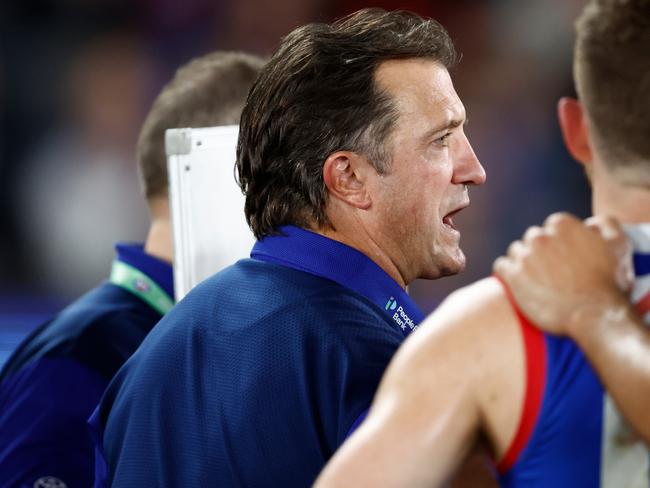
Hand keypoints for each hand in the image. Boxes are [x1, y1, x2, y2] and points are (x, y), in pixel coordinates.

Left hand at [493, 212, 632, 335]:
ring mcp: (524, 256)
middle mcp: (540, 237)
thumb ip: (605, 224)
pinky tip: (518, 283)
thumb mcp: (618, 245)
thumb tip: (590, 223)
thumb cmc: (609, 283)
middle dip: (541, 251)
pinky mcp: (512, 276)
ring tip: (536, 279)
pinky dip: (507, 273)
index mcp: (562, 225)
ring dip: (523, 262)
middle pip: (533, 238)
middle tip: (552, 271)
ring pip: (516, 251)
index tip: (565, 257)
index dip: (560, 242)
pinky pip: (500, 266)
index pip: (553, 227)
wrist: (594, 315)